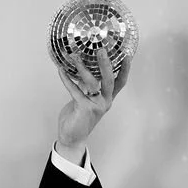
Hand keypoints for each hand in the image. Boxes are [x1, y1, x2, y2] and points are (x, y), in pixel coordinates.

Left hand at [55, 47, 131, 162]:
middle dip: (105, 63)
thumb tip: (83, 69)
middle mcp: (104, 101)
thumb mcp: (85, 99)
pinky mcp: (84, 108)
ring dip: (82, 68)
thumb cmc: (78, 117)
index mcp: (107, 98)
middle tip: (101, 50)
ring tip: (74, 56)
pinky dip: (67, 79)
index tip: (126, 54)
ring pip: (92, 82)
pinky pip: (75, 90)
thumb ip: (87, 87)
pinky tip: (61, 71)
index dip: (125, 69)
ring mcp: (95, 105)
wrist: (71, 137)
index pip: (120, 82)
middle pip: (109, 79)